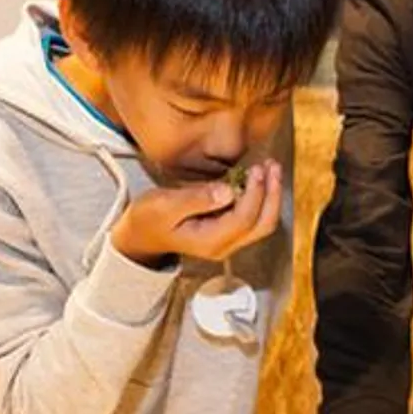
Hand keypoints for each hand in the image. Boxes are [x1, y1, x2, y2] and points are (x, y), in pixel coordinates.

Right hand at [111, 160, 283, 267]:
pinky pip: (254, 218)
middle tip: (272, 167)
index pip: (244, 219)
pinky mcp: (229, 232)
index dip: (255, 194)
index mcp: (209, 242)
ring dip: (270, 195)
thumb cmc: (148, 219)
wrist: (140, 235)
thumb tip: (228, 191)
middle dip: (272, 195)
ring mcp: (229, 242)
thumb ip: (196, 199)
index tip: (256, 170)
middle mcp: (224, 246)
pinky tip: (258, 177)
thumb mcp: (164, 205)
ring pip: (262, 222)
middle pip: (262, 225)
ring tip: (270, 168)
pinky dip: (261, 198)